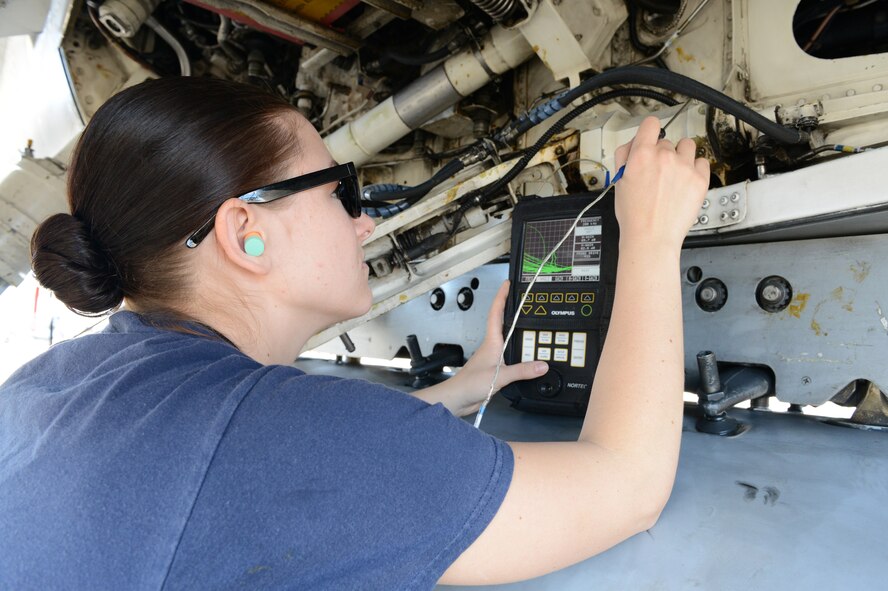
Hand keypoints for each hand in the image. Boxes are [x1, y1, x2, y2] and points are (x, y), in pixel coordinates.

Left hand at [450, 281, 547, 413]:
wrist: (457, 399)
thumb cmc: (469, 384)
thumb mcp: (499, 376)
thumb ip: (522, 371)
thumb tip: (542, 365)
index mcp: (491, 342)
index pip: (496, 313)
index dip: (501, 297)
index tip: (507, 284)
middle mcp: (492, 347)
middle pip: (502, 323)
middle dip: (511, 309)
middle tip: (523, 299)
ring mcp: (492, 357)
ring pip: (507, 339)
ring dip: (516, 330)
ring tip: (529, 322)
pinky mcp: (494, 369)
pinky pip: (509, 356)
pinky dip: (519, 352)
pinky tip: (526, 355)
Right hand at [613, 116, 709, 248]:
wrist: (651, 237)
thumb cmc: (634, 215)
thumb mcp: (619, 182)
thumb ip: (625, 157)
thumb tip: (633, 144)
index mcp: (642, 155)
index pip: (650, 124)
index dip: (650, 130)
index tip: (651, 136)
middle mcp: (665, 156)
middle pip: (667, 141)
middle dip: (661, 154)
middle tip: (657, 172)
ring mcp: (685, 167)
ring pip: (687, 146)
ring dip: (681, 155)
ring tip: (674, 173)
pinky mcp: (700, 179)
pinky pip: (702, 162)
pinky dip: (696, 168)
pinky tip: (686, 180)